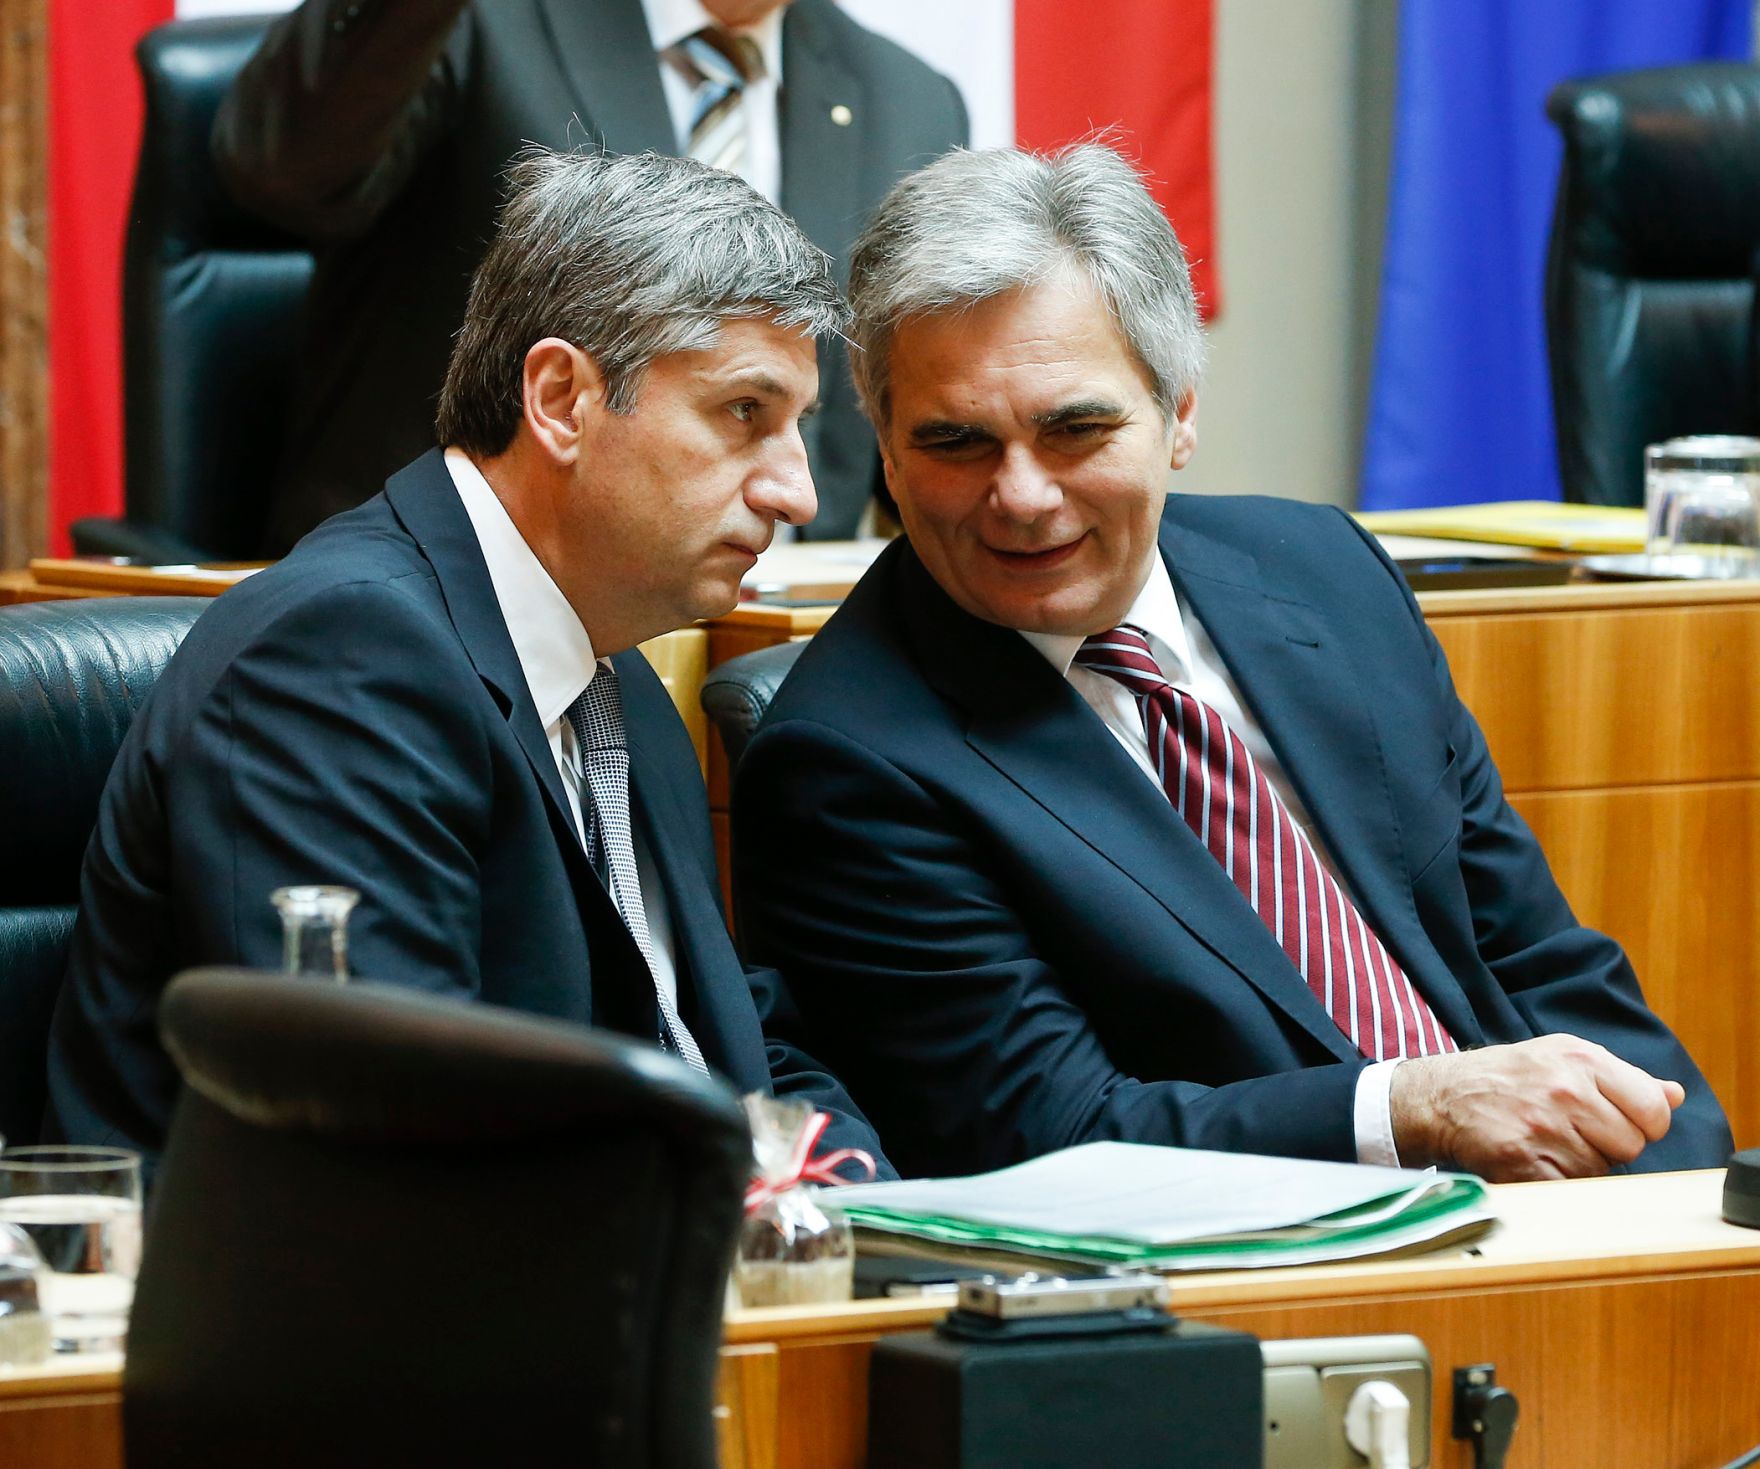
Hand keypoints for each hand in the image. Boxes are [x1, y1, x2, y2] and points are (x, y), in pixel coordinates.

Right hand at [1388, 1033, 1685, 1180]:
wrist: (1442, 1096)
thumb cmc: (1510, 1076)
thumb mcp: (1564, 1057)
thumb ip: (1623, 1078)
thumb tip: (1673, 1095)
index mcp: (1581, 1059)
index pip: (1652, 1109)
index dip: (1644, 1124)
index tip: (1622, 1123)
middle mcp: (1564, 1090)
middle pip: (1630, 1145)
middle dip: (1610, 1146)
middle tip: (1577, 1133)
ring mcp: (1541, 1127)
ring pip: (1600, 1170)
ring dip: (1582, 1166)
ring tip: (1551, 1144)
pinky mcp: (1520, 1160)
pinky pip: (1569, 1188)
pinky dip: (1558, 1182)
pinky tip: (1537, 1161)